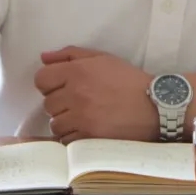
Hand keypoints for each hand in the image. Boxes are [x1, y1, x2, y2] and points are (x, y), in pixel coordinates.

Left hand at [34, 46, 156, 142]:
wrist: (154, 106)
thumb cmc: (128, 80)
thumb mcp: (102, 58)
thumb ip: (70, 54)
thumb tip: (44, 57)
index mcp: (77, 71)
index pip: (40, 79)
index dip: (50, 83)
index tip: (62, 87)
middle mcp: (75, 93)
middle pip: (47, 103)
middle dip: (60, 103)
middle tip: (79, 102)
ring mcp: (81, 117)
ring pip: (54, 124)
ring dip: (66, 121)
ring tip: (84, 117)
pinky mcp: (87, 137)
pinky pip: (65, 140)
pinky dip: (73, 137)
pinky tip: (88, 129)